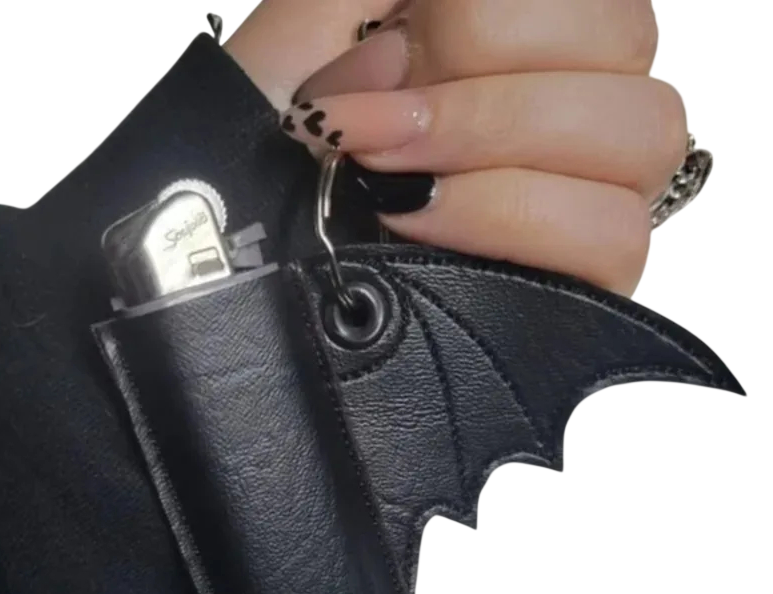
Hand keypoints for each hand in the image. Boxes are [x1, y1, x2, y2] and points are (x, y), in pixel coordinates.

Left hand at [228, 0, 685, 295]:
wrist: (234, 262)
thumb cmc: (265, 154)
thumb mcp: (311, 32)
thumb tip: (441, 3)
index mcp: (519, 42)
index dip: (495, 19)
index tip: (385, 58)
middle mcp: (566, 113)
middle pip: (631, 48)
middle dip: (485, 90)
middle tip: (374, 129)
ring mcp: (582, 198)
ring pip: (644, 136)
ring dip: (498, 145)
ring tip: (390, 180)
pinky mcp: (578, 282)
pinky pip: (615, 236)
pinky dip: (509, 215)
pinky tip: (421, 219)